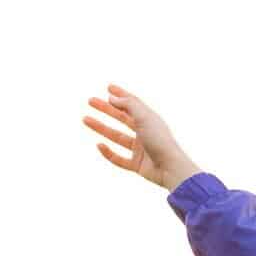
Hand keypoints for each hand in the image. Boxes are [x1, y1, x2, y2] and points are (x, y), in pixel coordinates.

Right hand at [84, 84, 201, 189]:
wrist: (170, 168)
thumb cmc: (160, 140)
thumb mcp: (144, 117)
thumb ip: (128, 105)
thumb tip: (112, 97)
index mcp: (150, 120)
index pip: (133, 104)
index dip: (121, 95)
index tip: (108, 87)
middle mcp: (145, 133)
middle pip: (122, 118)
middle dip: (107, 109)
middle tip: (91, 101)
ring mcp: (141, 149)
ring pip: (117, 137)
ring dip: (101, 128)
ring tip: (86, 119)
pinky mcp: (137, 165)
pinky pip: (119, 158)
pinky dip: (108, 153)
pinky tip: (99, 145)